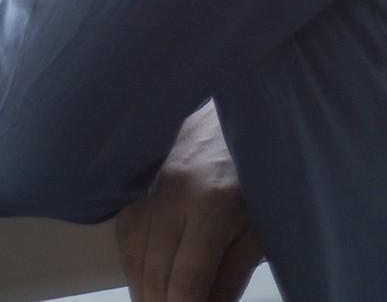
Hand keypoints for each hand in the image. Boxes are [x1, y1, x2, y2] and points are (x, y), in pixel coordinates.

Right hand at [114, 100, 263, 301]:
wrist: (240, 104)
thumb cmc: (258, 170)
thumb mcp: (260, 229)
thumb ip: (230, 277)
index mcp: (214, 203)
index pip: (186, 282)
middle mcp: (176, 190)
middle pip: (155, 273)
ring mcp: (152, 179)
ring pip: (135, 255)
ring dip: (144, 290)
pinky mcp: (140, 174)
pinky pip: (126, 230)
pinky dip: (132, 262)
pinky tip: (145, 279)